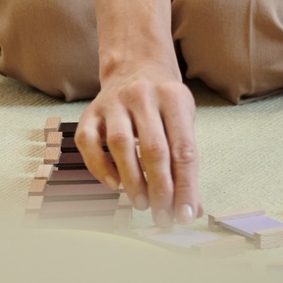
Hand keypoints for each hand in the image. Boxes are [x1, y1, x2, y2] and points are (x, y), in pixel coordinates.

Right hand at [74, 59, 199, 225]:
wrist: (136, 66)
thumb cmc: (164, 103)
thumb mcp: (183, 120)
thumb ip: (186, 161)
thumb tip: (193, 208)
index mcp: (174, 98)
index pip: (184, 149)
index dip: (186, 186)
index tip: (186, 215)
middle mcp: (144, 96)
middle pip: (154, 149)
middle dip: (160, 190)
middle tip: (162, 217)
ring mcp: (114, 102)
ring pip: (121, 145)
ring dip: (132, 181)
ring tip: (142, 204)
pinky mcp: (90, 111)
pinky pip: (88, 142)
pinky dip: (100, 167)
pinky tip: (113, 185)